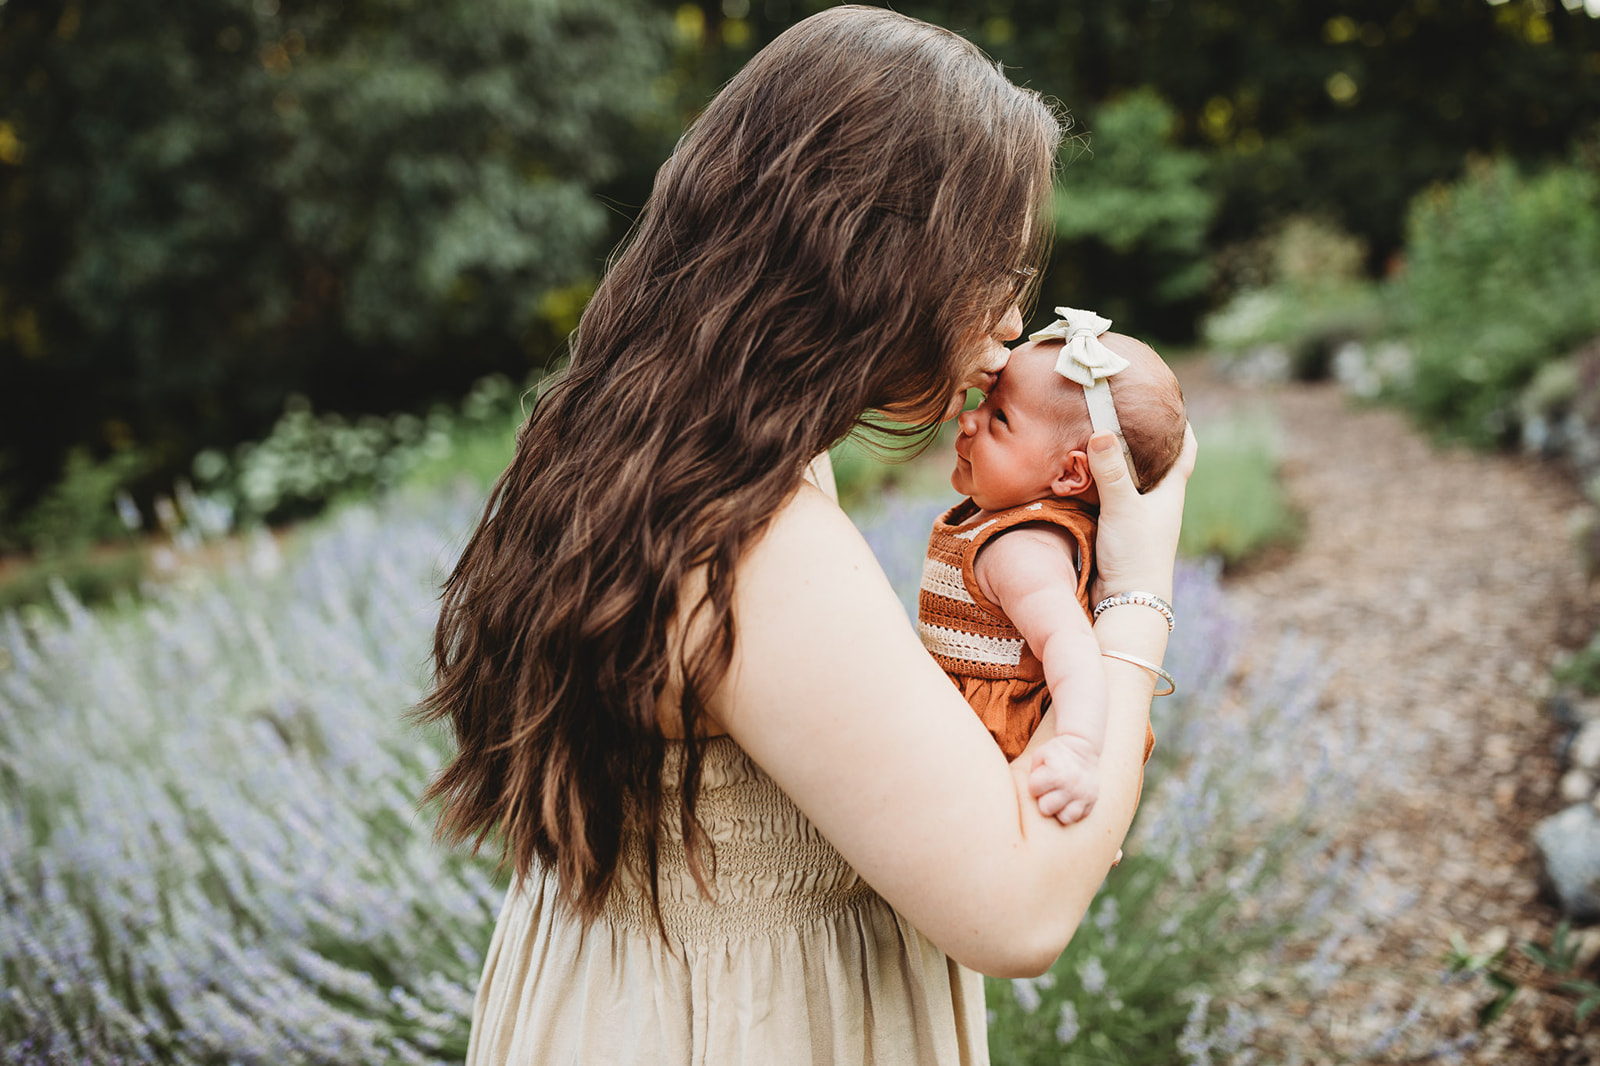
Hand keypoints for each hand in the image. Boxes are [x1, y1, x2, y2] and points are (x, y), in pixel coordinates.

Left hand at [1027, 733, 1101, 825]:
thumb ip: (1033, 774)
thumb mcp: (1040, 756)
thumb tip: (1031, 794)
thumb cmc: (1056, 754)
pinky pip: (1079, 816)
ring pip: (1065, 818)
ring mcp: (1084, 795)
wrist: (1083, 749)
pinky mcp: (1093, 801)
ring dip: (1059, 809)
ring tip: (1059, 798)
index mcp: (1057, 773)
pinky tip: (1069, 801)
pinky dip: (1072, 811)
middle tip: (1049, 790)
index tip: (1040, 777)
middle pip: (1046, 808)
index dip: (1034, 784)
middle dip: (1044, 799)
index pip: (1033, 789)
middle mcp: (1072, 786)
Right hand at [1088, 422, 1196, 603]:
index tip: (1171, 403)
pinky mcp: (1117, 532)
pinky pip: (1109, 498)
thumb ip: (1111, 471)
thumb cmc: (1136, 555)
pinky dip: (1099, 484)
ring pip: (1129, 481)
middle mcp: (1157, 504)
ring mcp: (1138, 519)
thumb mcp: (1123, 508)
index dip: (1182, 426)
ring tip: (1097, 435)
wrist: (1126, 603)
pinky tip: (1081, 476)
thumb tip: (1103, 431)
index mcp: (1170, 493)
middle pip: (1155, 462)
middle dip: (1143, 439)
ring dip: (1117, 462)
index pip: (1185, 450)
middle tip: (1123, 411)